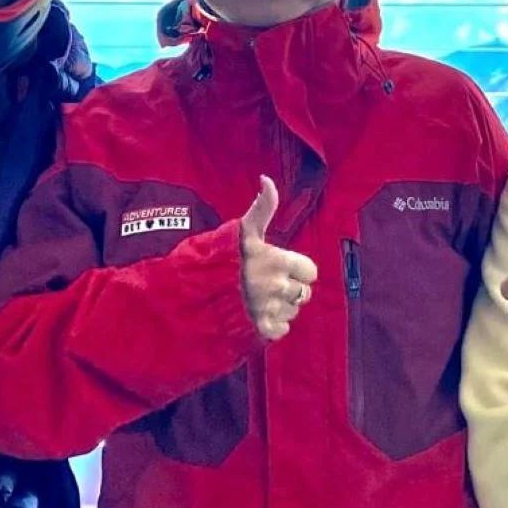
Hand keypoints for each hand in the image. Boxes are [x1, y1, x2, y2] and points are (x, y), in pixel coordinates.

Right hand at [239, 176, 317, 340]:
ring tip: (259, 297)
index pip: (311, 271)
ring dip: (281, 306)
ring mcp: (272, 309)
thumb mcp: (245, 229)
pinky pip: (281, 329)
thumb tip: (267, 179)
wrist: (196, 290)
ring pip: (293, 311)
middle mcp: (280, 287)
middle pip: (303, 293)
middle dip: (289, 288)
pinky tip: (258, 314)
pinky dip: (273, 324)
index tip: (281, 267)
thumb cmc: (223, 256)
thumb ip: (263, 206)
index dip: (298, 270)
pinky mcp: (263, 328)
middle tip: (267, 283)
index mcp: (280, 261)